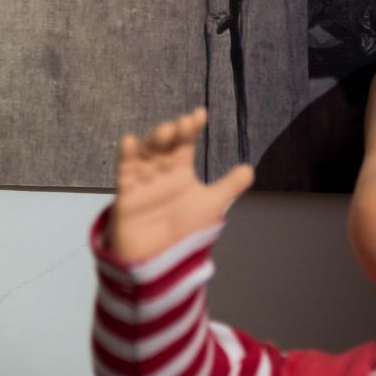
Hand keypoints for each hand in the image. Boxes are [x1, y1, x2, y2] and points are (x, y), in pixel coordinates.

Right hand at [108, 107, 252, 264]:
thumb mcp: (210, 206)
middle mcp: (161, 170)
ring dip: (153, 141)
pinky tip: (129, 141)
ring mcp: (143, 180)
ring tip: (165, 131)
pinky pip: (124, 172)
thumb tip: (250, 169)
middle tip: (183, 125)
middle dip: (173, 132)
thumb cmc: (183, 230)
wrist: (159, 261)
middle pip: (166, 144)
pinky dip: (126, 156)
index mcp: (180, 169)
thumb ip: (229, 187)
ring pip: (146, 153)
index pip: (186, 142)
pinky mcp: (127, 194)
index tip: (199, 114)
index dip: (191, 127)